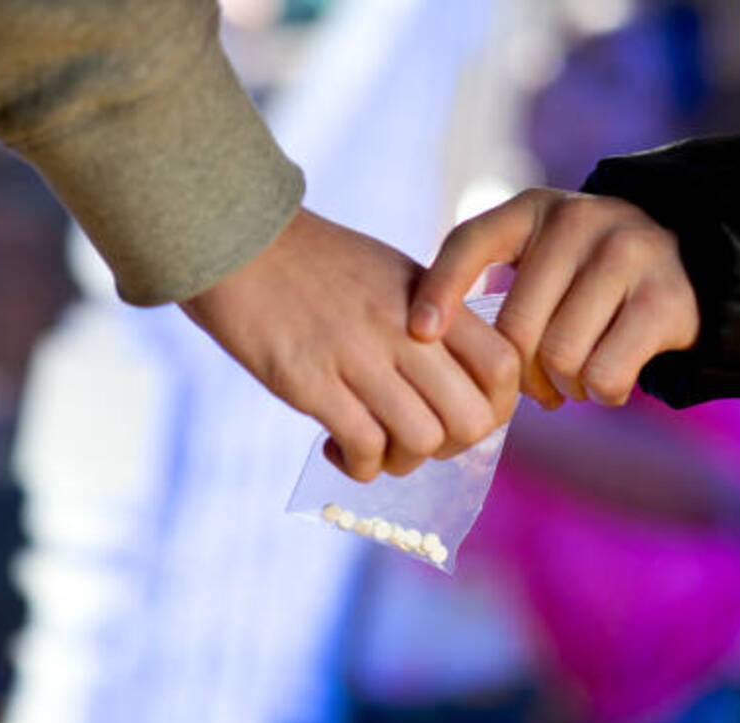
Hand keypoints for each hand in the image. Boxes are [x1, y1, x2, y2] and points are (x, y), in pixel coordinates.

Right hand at [180, 208, 518, 481]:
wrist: (237, 240)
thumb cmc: (313, 263)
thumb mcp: (390, 273)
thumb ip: (431, 318)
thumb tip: (457, 382)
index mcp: (430, 298)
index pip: (502, 365)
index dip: (496, 407)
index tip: (461, 416)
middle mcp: (404, 328)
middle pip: (471, 419)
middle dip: (449, 448)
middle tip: (415, 440)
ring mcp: (357, 355)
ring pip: (421, 440)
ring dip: (402, 461)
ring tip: (373, 448)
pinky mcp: (309, 381)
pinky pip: (363, 446)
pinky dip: (359, 465)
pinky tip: (336, 450)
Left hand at [407, 188, 699, 407]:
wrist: (691, 263)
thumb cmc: (584, 277)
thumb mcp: (535, 258)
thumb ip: (485, 280)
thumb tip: (424, 339)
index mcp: (532, 209)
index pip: (470, 242)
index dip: (440, 289)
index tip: (419, 332)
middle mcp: (580, 220)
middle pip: (517, 327)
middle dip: (519, 373)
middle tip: (534, 387)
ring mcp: (627, 253)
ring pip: (560, 356)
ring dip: (561, 387)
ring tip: (570, 381)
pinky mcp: (666, 297)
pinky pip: (605, 374)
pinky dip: (600, 393)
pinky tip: (605, 382)